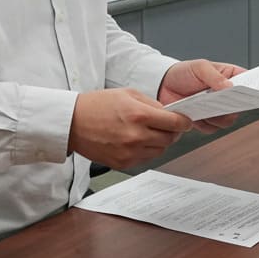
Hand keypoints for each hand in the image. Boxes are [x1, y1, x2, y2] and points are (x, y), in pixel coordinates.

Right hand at [67, 88, 191, 169]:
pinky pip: (146, 159)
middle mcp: (136, 136)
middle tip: (168, 126)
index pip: (175, 123)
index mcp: (139, 115)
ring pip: (160, 150)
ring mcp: (129, 152)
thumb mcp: (128, 94)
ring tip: (149, 132)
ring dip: (160, 142)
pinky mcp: (123, 163)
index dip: (184, 122)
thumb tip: (169, 113)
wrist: (72, 123)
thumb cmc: (97, 105)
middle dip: (173, 132)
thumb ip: (152, 104)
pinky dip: (147, 151)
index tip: (185, 121)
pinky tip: (137, 141)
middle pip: (170, 139)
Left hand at [158, 59, 245, 132]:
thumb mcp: (200, 67)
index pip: (249, 83)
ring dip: (217, 117)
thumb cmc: (184, 72)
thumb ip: (214, 76)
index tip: (253, 93)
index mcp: (231, 77)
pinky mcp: (206, 121)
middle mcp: (227, 95)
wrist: (163, 85)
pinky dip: (204, 124)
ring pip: (228, 120)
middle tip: (222, 102)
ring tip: (204, 107)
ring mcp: (217, 109)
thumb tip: (230, 87)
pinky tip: (195, 115)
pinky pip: (212, 128)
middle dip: (233, 106)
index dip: (254, 89)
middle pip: (241, 106)